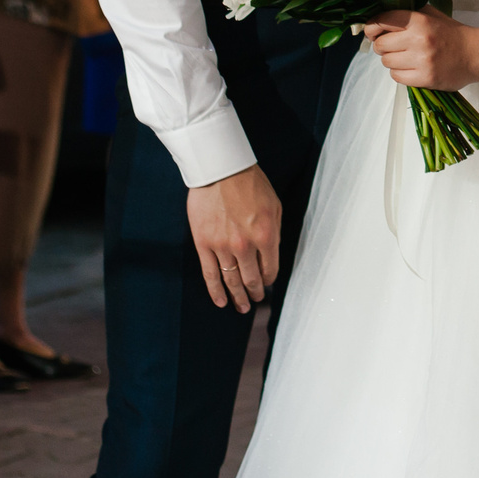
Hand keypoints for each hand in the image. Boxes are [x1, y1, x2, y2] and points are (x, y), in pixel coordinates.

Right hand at [186, 165, 281, 313]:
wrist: (221, 170)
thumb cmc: (250, 184)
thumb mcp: (274, 206)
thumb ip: (274, 233)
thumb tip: (271, 255)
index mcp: (266, 235)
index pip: (270, 269)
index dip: (270, 280)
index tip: (268, 283)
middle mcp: (245, 245)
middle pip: (251, 279)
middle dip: (255, 292)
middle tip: (256, 300)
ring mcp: (222, 246)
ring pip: (231, 280)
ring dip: (238, 296)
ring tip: (242, 307)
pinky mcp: (204, 244)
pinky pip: (210, 274)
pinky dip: (215, 291)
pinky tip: (220, 301)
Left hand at [363, 9, 478, 89]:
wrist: (475, 54)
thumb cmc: (452, 33)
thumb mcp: (431, 14)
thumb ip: (408, 11)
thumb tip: (380, 14)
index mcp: (419, 20)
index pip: (382, 21)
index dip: (372, 27)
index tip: (373, 31)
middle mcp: (418, 40)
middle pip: (380, 45)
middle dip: (382, 45)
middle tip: (392, 45)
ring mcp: (421, 61)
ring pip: (387, 62)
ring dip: (392, 60)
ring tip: (405, 57)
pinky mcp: (424, 79)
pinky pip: (396, 77)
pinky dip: (400, 73)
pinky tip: (411, 68)